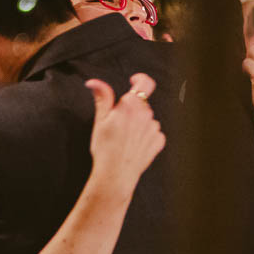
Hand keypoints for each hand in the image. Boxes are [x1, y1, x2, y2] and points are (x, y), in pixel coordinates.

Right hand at [85, 72, 165, 198]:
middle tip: (117, 123)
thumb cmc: (105, 149)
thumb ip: (102, 97)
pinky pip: (153, 133)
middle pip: (142, 104)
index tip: (134, 80)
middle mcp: (146, 114)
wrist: (116, 174)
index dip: (140, 78)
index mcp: (131, 105)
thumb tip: (94, 82)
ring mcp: (154, 128)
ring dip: (138, 123)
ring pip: (147, 119)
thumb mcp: (100, 120)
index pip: (145, 82)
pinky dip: (145, 136)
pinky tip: (133, 146)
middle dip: (131, 109)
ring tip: (124, 139)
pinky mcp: (158, 141)